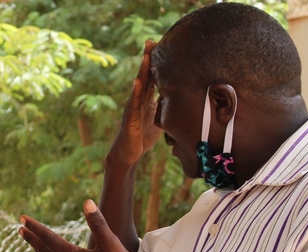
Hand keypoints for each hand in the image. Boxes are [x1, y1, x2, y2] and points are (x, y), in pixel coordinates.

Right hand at [109, 40, 161, 168]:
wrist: (128, 154)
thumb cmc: (142, 137)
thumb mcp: (157, 119)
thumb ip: (165, 107)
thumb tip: (180, 99)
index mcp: (145, 100)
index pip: (151, 77)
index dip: (155, 62)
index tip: (160, 46)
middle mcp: (137, 101)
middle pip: (143, 76)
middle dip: (147, 59)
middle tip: (150, 41)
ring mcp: (132, 109)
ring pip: (138, 86)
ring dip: (142, 70)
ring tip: (146, 55)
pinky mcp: (130, 119)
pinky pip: (133, 103)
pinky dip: (135, 91)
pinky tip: (137, 81)